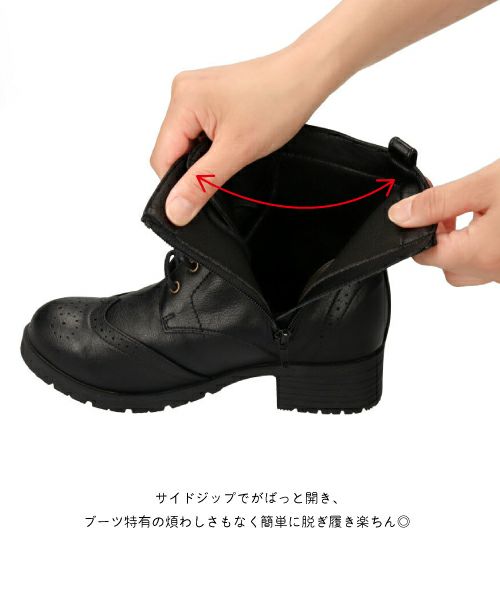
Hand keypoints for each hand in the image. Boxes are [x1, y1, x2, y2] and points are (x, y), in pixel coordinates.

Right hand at [150, 45, 342, 224]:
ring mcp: (195, 90)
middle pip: (172, 149)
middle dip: (196, 166)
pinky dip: (213, 142)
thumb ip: (201, 184)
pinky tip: (234, 138)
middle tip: (228, 164)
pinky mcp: (208, 94)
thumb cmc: (278, 102)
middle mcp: (182, 90)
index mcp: (182, 100)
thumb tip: (175, 211)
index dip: (179, 183)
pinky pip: (198, 129)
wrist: (306, 75)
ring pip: (186, 141)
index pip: (161, 158)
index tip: (202, 194)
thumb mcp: (236, 152)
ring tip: (235, 147)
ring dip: (206, 154)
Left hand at [388, 159, 499, 285]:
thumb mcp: (484, 185)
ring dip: (464, 240)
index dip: (417, 228)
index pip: (425, 254)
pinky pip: (492, 259)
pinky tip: (495, 217)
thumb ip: (438, 202)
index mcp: (478, 256)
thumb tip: (400, 215)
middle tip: (450, 205)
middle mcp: (494, 272)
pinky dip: (485, 242)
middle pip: (447, 263)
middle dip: (441, 236)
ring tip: (475, 208)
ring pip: (471, 263)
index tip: (421, 203)